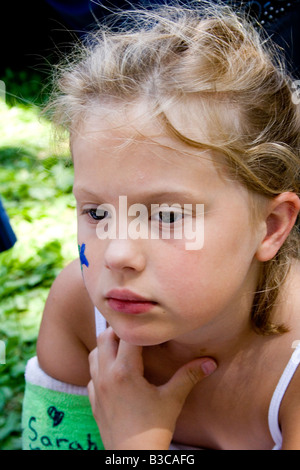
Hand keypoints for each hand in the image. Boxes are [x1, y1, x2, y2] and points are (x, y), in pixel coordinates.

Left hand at [88, 327, 216, 449]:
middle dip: (120, 331)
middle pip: (105, 337)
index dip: (138, 327)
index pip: (127, 335)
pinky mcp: (94, 399)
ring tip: (126, 349)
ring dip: (108, 346)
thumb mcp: (173, 400)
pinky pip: (92, 372)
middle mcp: (106, 375)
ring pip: (95, 353)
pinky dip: (101, 365)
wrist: (133, 458)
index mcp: (125, 371)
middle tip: (137, 333)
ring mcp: (97, 387)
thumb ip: (189, 376)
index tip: (149, 326)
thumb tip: (210, 362)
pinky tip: (116, 371)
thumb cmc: (153, 429)